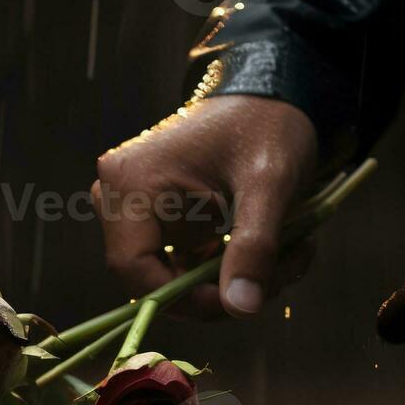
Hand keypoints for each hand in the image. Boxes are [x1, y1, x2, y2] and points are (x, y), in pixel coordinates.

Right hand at [94, 95, 318, 319]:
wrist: (269, 96)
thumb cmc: (265, 126)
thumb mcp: (268, 184)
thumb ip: (254, 246)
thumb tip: (241, 309)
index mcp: (130, 183)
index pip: (134, 269)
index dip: (183, 298)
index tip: (238, 302)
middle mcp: (118, 197)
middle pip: (153, 279)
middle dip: (217, 291)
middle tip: (276, 279)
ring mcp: (134, 210)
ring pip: (173, 278)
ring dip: (229, 282)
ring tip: (286, 260)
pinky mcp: (155, 220)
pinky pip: (182, 265)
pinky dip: (226, 269)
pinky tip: (271, 253)